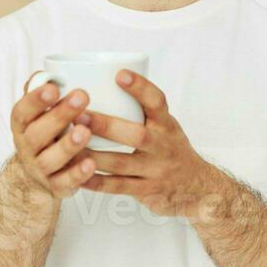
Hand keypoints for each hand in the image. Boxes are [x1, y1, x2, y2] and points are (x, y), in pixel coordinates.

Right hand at [9, 72, 96, 198]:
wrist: (37, 176)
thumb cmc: (46, 132)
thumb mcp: (40, 112)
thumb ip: (43, 92)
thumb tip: (49, 72)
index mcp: (22, 125)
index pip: (22, 112)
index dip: (35, 100)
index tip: (54, 87)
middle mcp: (28, 148)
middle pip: (37, 134)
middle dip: (59, 116)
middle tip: (81, 97)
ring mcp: (40, 169)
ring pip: (50, 159)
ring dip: (67, 146)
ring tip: (85, 132)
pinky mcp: (56, 187)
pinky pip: (65, 183)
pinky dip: (77, 175)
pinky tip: (91, 164)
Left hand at [77, 69, 217, 218]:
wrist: (196, 186)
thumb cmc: (169, 147)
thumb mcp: (165, 125)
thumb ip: (141, 108)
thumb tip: (104, 78)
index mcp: (166, 124)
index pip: (157, 101)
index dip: (140, 87)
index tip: (120, 74)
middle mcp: (163, 145)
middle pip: (137, 134)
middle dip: (107, 126)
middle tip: (80, 115)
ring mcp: (156, 170)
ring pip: (122, 163)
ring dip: (94, 156)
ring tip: (70, 146)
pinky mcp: (147, 191)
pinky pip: (118, 187)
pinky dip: (96, 182)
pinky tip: (78, 175)